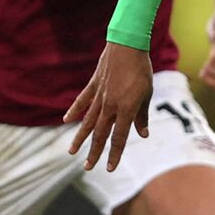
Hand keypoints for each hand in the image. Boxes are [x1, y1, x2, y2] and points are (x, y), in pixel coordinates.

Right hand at [64, 43, 152, 170]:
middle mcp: (110, 105)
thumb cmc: (141, 70)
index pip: (119, 138)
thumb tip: (142, 134)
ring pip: (88, 121)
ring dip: (80, 138)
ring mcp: (100, 95)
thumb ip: (142, 116)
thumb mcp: (147, 93)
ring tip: (71, 151)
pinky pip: (82, 101)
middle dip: (95, 152)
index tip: (109, 168)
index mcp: (126, 109)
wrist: (128, 45)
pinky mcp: (93, 85)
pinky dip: (74, 111)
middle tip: (88, 167)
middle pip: (100, 134)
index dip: (114, 154)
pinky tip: (67, 121)